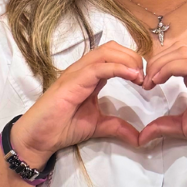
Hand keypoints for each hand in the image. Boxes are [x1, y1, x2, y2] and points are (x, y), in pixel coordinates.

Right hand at [11, 40, 145, 164]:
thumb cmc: (61, 128)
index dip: (133, 62)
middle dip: (133, 57)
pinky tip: (132, 77)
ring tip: (140, 76)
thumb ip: (118, 127)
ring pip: (106, 52)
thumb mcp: (98, 126)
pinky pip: (98, 68)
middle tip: (146, 76)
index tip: (147, 79)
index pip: (113, 56)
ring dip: (128, 60)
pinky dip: (118, 69)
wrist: (39, 137)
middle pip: (112, 48)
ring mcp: (76, 73)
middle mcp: (82, 69)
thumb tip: (140, 138)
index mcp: (89, 76)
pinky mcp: (72, 82)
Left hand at [136, 47, 186, 152]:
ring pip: (181, 52)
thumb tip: (142, 137)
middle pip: (176, 50)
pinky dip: (169, 68)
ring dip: (160, 63)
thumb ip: (164, 126)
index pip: (176, 56)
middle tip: (145, 81)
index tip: (145, 83)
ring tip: (150, 81)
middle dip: (156, 61)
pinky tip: (158, 80)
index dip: (157, 65)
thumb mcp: (184, 126)